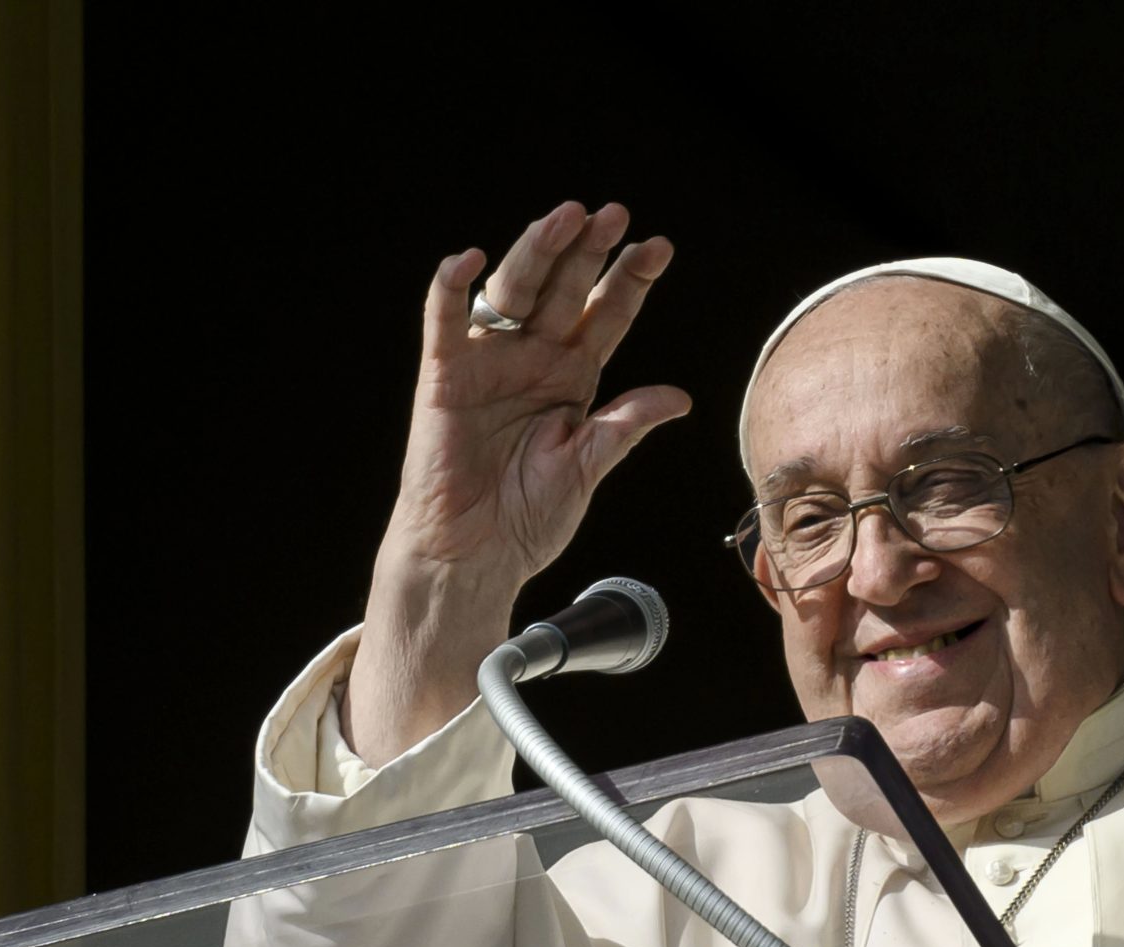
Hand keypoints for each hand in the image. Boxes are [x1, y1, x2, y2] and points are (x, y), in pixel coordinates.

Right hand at [347, 201, 689, 761]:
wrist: (473, 555)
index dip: (630, 281)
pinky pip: (443, 323)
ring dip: (537, 252)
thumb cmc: (528, 517)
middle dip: (588, 252)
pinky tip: (468, 259)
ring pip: (513, 292)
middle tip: (613, 215)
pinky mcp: (444, 378)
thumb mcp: (587, 467)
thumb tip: (680, 397)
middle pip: (563, 290)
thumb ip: (624, 426)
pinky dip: (450, 290)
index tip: (659, 248)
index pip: (606, 315)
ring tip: (565, 219)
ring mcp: (488, 363)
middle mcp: (532, 360)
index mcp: (572, 376)